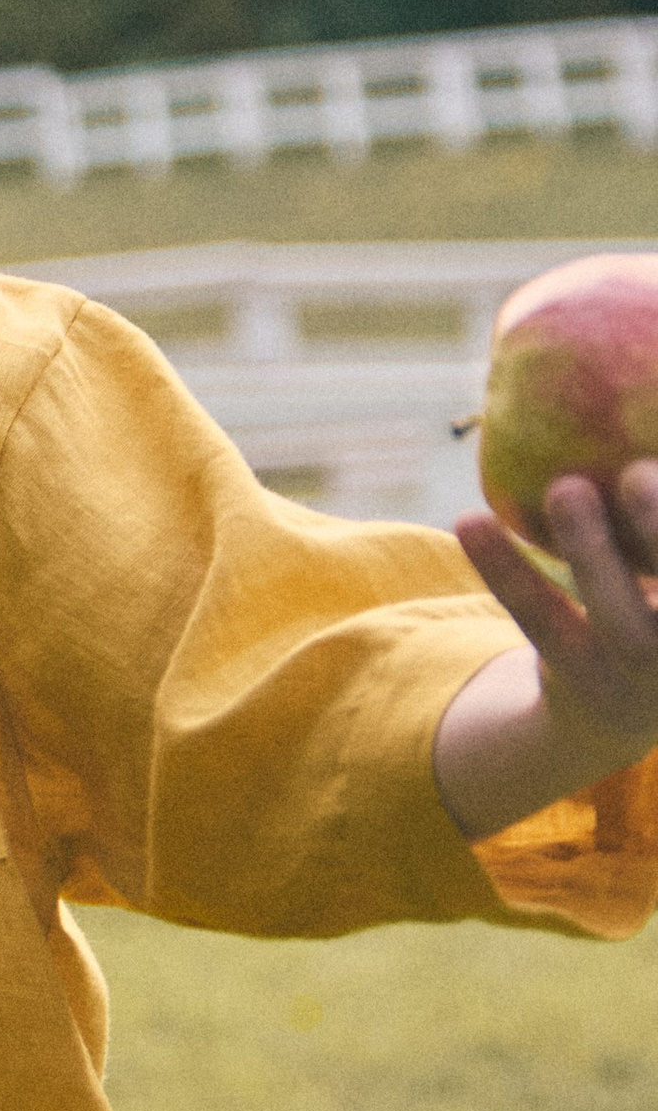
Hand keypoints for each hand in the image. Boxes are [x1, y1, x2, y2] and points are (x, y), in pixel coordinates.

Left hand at [438, 463, 657, 837]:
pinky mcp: (581, 681)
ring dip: (590, 550)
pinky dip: (505, 571)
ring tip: (565, 488)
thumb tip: (630, 397)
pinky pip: (541, 622)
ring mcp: (642, 674)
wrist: (617, 713)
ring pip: (620, 618)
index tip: (651, 464)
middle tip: (636, 471)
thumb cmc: (656, 600)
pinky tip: (472, 521)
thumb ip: (645, 517)